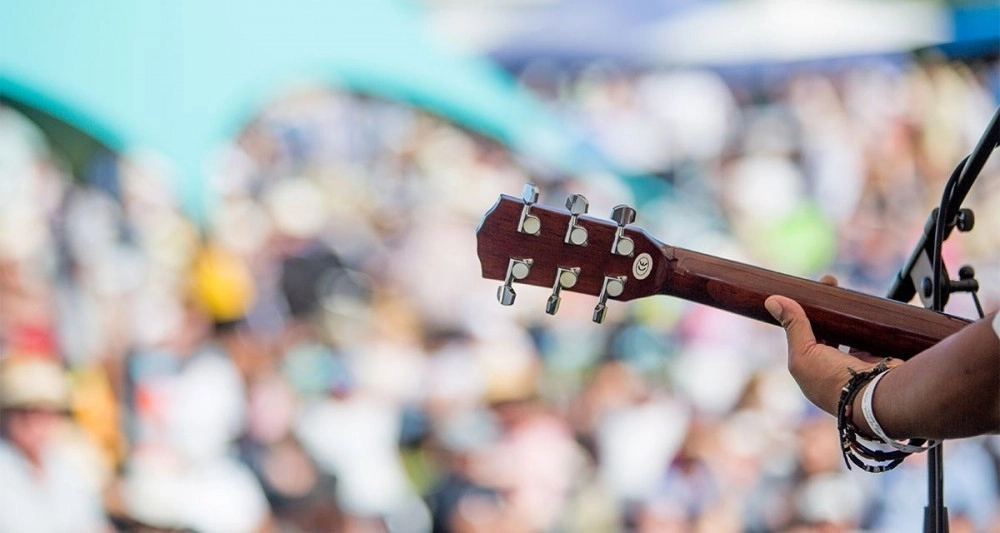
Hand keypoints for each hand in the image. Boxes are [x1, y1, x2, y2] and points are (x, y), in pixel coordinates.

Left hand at [764, 276, 900, 417]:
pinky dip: (867, 320)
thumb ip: (793, 326)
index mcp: (811, 371)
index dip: (804, 313)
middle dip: (827, 306)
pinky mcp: (880, 357)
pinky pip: (871, 333)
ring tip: (843, 289)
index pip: (804, 336)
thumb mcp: (805, 353)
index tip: (808, 290)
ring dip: (846, 310)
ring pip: (849, 329)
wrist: (877, 397)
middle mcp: (834, 368)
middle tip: (829, 282)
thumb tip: (772, 300)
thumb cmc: (834, 381)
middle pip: (828, 329)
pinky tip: (863, 303)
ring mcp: (858, 363)